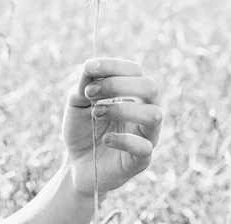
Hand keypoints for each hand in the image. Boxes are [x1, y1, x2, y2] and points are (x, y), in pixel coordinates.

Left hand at [62, 58, 162, 197]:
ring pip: (154, 115)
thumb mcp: (77, 104)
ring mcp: (147, 136)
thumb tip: (91, 66)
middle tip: (91, 94)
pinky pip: (144, 147)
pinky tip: (105, 139)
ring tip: (96, 114)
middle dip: (117, 85)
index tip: (89, 68)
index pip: (134, 71)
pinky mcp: (142, 159)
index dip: (113, 66)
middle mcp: (145, 112)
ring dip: (121, 110)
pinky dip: (122, 140)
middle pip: (151, 87)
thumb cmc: (82, 130)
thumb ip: (84, 85)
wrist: (77, 164)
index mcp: (132, 95)